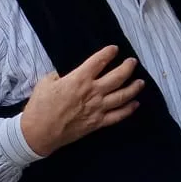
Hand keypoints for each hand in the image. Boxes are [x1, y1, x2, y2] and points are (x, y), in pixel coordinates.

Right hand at [16, 46, 142, 155]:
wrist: (39, 132)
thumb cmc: (40, 106)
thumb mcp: (46, 82)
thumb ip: (59, 76)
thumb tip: (66, 76)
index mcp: (79, 79)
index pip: (99, 61)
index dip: (108, 53)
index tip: (114, 49)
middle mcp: (93, 92)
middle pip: (117, 77)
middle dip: (127, 67)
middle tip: (133, 62)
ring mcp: (98, 108)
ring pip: (122, 96)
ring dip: (133, 88)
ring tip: (140, 82)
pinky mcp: (98, 123)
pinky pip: (118, 116)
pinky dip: (128, 110)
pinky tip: (135, 104)